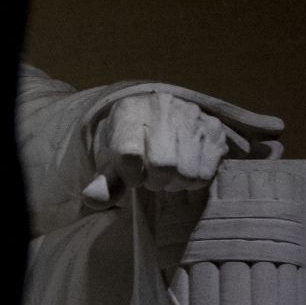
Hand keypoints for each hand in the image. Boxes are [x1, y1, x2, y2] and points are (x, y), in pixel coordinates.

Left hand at [84, 92, 246, 203]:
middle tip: (152, 177)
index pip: (127, 153)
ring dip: (176, 182)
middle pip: (162, 165)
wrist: (153, 119)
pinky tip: (185, 169)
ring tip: (169, 173)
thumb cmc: (130, 144)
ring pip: (187, 171)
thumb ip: (104, 182)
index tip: (132, 176)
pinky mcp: (213, 126)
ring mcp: (190, 114)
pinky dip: (195, 180)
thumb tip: (92, 199)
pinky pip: (207, 171)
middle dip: (155, 180)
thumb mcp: (111, 160)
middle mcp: (161, 105)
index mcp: (127, 110)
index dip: (130, 175)